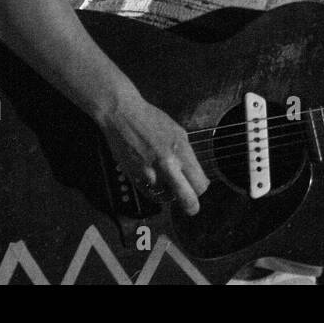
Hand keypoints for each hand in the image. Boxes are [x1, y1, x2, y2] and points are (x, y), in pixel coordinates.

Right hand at [99, 94, 209, 214]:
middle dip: (191, 205)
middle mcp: (167, 164)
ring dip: (168, 191)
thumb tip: (195, 173)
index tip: (199, 187)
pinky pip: (150, 192)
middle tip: (192, 207)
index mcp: (181, 150)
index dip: (201, 188)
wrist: (122, 115)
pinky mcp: (135, 177)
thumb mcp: (178, 132)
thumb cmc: (150, 120)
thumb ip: (186, 154)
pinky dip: (154, 188)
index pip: (199, 183)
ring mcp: (150, 173)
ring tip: (165, 177)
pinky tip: (154, 176)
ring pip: (167, 197)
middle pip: (187, 198)